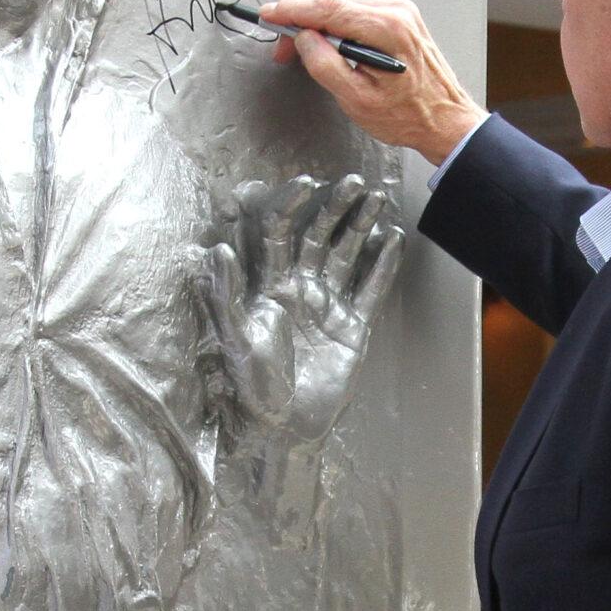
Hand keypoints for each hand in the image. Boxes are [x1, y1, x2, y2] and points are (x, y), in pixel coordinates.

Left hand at [201, 172, 403, 443]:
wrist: (284, 429)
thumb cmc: (252, 388)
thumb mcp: (234, 341)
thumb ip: (225, 296)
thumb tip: (215, 249)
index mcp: (268, 286)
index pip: (278, 233)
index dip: (291, 205)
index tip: (307, 183)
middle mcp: (299, 289)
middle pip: (318, 236)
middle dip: (335, 207)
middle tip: (356, 182)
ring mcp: (328, 306)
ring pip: (347, 256)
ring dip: (361, 227)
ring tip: (379, 199)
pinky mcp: (353, 328)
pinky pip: (370, 289)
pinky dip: (383, 265)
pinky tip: (394, 239)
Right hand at [258, 0, 485, 164]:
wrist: (445, 120)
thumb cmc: (408, 116)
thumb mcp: (356, 99)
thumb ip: (325, 65)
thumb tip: (304, 40)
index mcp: (386, 29)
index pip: (328, 8)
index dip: (293, 10)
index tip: (270, 15)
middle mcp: (396, 13)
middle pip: (335, 2)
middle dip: (303, 20)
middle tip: (283, 46)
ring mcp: (401, 13)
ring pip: (346, 5)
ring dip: (320, 22)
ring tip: (303, 48)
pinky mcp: (402, 20)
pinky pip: (360, 12)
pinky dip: (339, 23)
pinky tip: (330, 42)